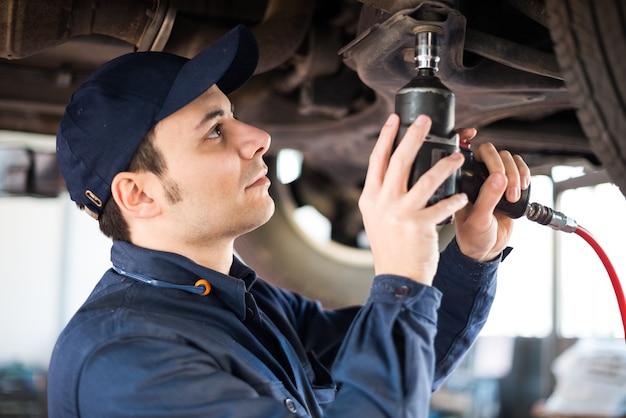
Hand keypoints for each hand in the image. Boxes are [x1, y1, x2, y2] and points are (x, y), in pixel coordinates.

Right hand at [359, 114, 467, 284]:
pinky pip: (443, 205)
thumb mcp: (377, 218)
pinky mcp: (420, 226)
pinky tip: (462, 196)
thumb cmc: (391, 247)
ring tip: (458, 155)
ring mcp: (400, 214)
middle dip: (413, 136)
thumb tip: (395, 170)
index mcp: (370, 198)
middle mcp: (383, 203)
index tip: (394, 119)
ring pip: (426, 179)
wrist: (397, 277)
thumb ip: (383, 195)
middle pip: (398, 161)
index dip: (385, 137)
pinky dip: (454, 199)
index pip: (376, 160)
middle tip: (425, 120)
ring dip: (445, 164)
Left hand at [454, 134, 530, 261]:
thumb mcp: (478, 220)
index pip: (462, 152)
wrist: (487, 249)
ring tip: (514, 195)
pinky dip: (525, 173)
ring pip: (507, 158)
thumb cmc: (473, 236)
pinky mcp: (509, 184)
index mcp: (460, 181)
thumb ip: (487, 198)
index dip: (464, 137)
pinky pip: (520, 168)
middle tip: (506, 185)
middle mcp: (475, 176)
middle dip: (501, 165)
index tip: (472, 132)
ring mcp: (492, 179)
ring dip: (515, 173)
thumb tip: (499, 177)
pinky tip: (523, 186)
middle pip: (490, 152)